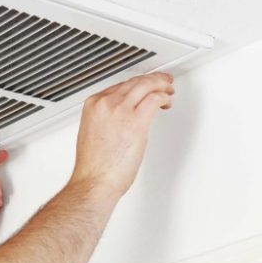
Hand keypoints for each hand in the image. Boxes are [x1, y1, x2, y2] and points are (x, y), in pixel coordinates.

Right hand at [70, 72, 174, 199]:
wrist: (94, 182)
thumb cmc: (94, 167)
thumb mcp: (93, 133)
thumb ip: (106, 119)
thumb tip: (122, 117)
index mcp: (93, 105)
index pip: (119, 85)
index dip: (136, 84)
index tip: (144, 86)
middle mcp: (106, 103)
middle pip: (134, 81)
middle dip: (151, 80)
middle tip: (162, 82)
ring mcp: (121, 110)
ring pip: (146, 85)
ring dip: (161, 85)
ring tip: (168, 89)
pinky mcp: (136, 121)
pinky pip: (155, 99)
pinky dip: (164, 97)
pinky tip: (166, 102)